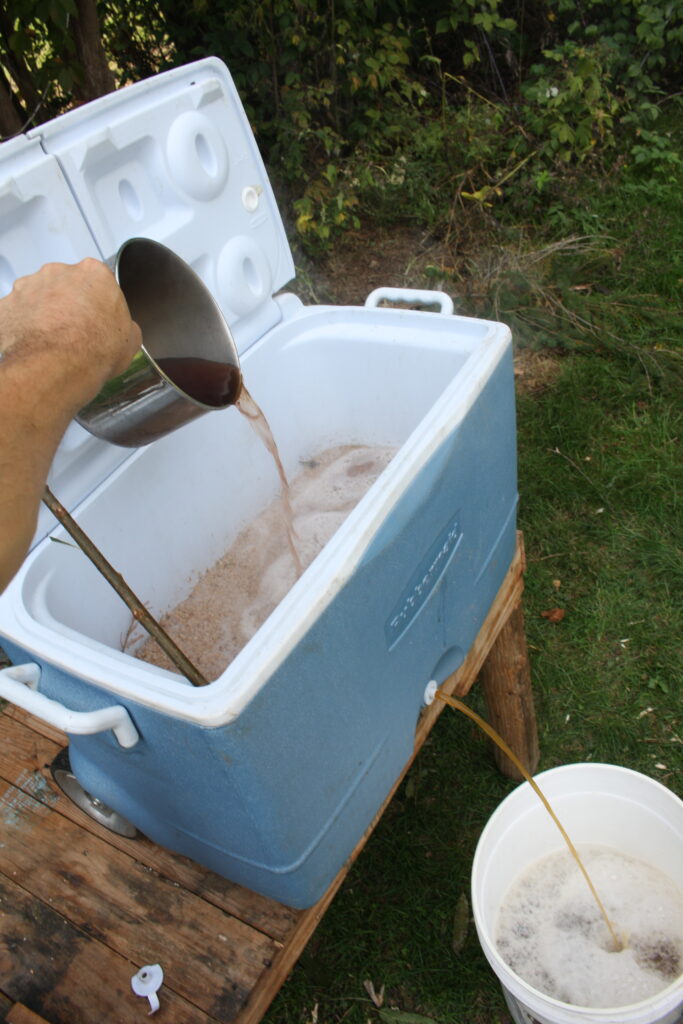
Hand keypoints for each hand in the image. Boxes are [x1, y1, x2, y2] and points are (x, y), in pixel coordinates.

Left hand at [1, 258, 141, 405]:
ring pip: (37, 297)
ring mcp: (28, 287)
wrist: (57, 367)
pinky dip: (22, 328)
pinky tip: (33, 347)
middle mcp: (58, 272)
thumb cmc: (94, 350)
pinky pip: (15, 315)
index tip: (98, 320)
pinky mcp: (6, 306)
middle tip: (76, 332)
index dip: (98, 303)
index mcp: (93, 274)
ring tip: (53, 343)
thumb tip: (124, 332)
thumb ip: (125, 327)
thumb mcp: (130, 341)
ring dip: (43, 314)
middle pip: (64, 285)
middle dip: (68, 304)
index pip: (98, 282)